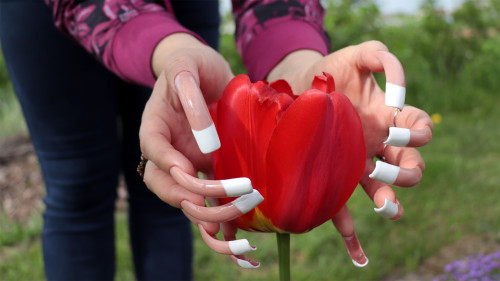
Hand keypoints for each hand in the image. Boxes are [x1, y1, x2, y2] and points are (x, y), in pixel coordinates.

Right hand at [139, 34, 262, 266]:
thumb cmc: (191, 65)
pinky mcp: (207, 172)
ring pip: (190, 203)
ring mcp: (187, 166)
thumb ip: (189, 97)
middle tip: (235, 201)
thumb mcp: (186, 67)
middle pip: (170, 188)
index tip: (193, 170)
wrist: (204, 72)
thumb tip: (206, 144)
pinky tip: (240, 242)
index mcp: (155, 129)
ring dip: (212, 222)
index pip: (156, 153)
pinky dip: (222, 223)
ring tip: (237, 240)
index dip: (173, 167)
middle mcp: (168, 154)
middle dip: (196, 201)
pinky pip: (210, 201)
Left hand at [268, 40, 432, 265]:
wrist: (298, 85)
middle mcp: (377, 145)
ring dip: (388, 201)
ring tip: (385, 206)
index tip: (401, 130)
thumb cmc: (331, 69)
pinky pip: (342, 208)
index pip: (419, 130)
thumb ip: (382, 57)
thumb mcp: (358, 54)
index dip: (419, 133)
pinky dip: (351, 232)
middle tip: (389, 166)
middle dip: (407, 173)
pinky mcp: (332, 175)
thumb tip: (398, 85)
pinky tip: (356, 253)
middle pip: (408, 167)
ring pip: (381, 191)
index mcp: (389, 118)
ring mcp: (355, 163)